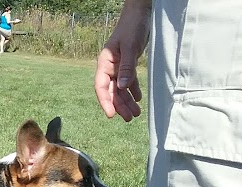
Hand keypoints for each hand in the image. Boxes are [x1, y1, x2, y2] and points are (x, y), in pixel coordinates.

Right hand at [94, 0, 150, 120]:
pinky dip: (133, 91)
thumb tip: (123, 88)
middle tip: (129, 118)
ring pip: (121, 88)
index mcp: (105, 63)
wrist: (140, 13)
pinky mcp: (129, 64)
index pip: (101, 86)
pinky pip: (129, 82)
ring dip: (127, 101)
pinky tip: (138, 100)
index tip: (111, 115)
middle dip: (119, 105)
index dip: (105, 101)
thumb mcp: (130, 47)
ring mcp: (119, 66)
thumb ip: (127, 68)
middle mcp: (110, 67)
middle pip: (112, 91)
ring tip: (135, 114)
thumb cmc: (132, 27)